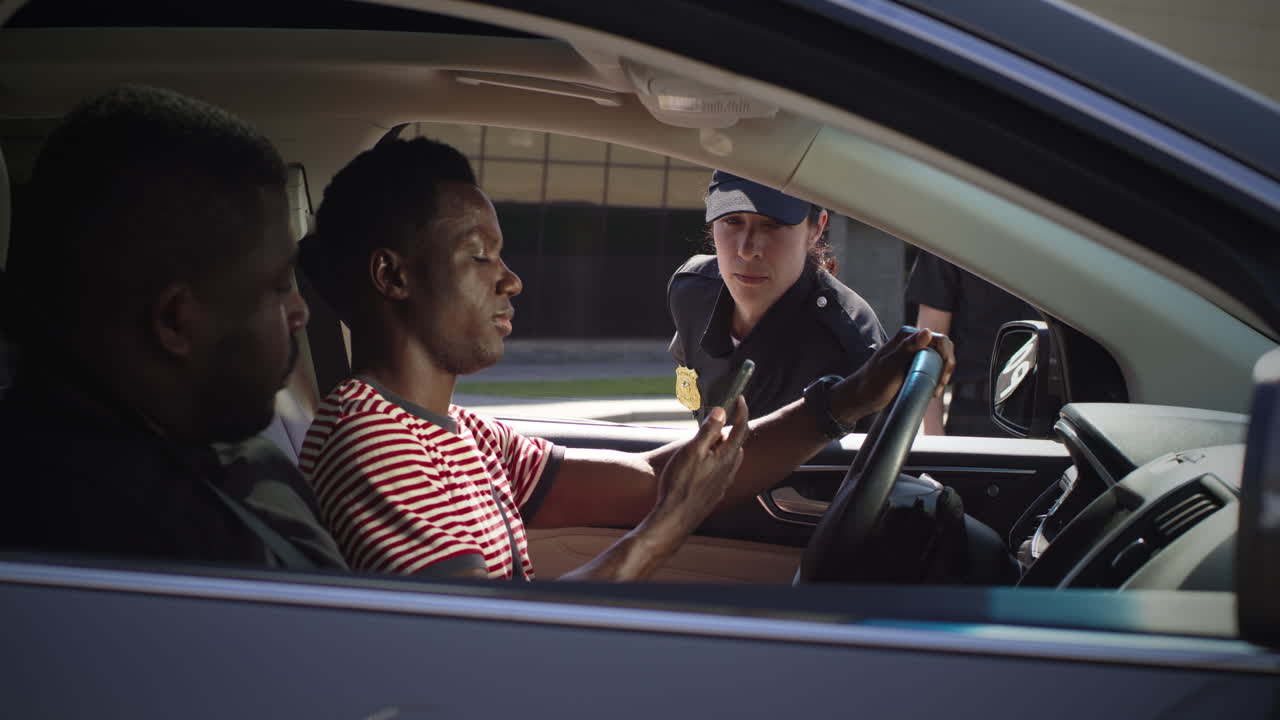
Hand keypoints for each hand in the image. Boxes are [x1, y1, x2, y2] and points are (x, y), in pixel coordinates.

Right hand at [650, 396, 748, 534]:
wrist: (675, 518)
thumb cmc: (681, 484)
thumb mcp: (692, 451)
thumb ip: (708, 431)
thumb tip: (721, 412)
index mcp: (725, 457)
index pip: (740, 429)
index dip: (741, 411)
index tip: (740, 399)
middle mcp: (729, 471)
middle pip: (737, 445)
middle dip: (731, 431)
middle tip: (717, 423)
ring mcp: (723, 485)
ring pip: (730, 461)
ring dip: (725, 448)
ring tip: (709, 443)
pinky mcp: (714, 495)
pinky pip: (722, 474)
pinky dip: (718, 464)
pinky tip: (704, 468)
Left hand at [831, 327, 955, 423]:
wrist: (860, 397)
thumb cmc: (873, 382)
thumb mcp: (891, 366)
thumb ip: (907, 348)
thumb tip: (928, 332)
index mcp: (906, 336)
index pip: (939, 340)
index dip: (946, 358)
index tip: (942, 378)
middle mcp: (911, 341)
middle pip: (942, 349)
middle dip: (945, 367)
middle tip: (938, 387)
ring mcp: (912, 353)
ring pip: (939, 360)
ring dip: (941, 375)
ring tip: (934, 392)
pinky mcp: (912, 365)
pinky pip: (932, 368)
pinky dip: (935, 378)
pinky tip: (931, 391)